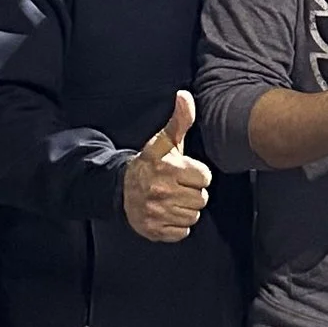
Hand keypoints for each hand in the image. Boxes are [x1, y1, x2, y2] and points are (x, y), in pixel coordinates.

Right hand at [123, 90, 211, 243]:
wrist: (122, 188)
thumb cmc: (150, 164)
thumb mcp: (165, 141)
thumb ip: (180, 120)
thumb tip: (185, 95)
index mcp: (168, 167)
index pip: (205, 177)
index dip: (197, 175)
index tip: (184, 172)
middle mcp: (162, 190)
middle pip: (202, 198)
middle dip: (193, 192)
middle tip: (178, 186)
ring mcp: (157, 212)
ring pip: (194, 215)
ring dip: (186, 208)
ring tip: (173, 198)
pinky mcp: (155, 229)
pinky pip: (182, 231)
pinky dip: (178, 224)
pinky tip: (168, 212)